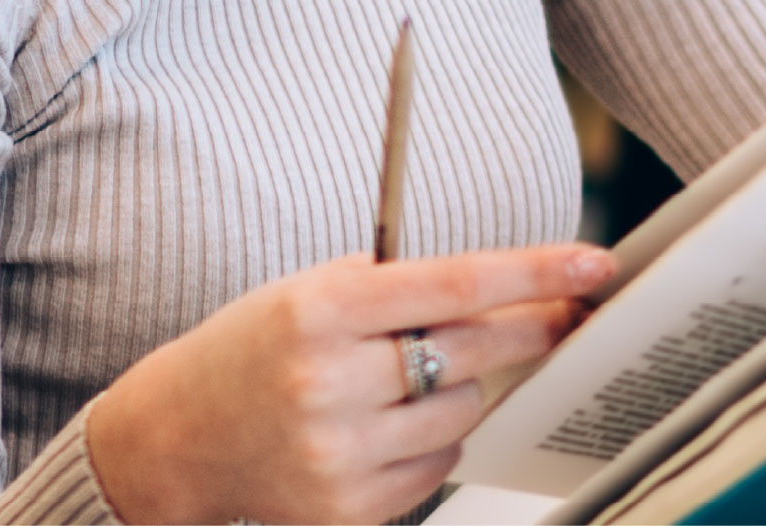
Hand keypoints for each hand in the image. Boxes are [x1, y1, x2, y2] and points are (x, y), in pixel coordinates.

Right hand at [82, 244, 613, 523]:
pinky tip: (377, 433)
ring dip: (454, 394)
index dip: (538, 274)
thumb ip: (393, 288)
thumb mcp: (304, 294)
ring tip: (394, 387)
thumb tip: (512, 287)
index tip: (594, 264)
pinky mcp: (347, 507)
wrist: (171, 442)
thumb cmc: (247, 354)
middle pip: (476, 350)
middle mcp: (329, 380)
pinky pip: (437, 466)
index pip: (457, 285)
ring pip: (462, 412)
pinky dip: (425, 444)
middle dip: (533, 330)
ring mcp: (338, 452)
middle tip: (567, 316)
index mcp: (319, 310)